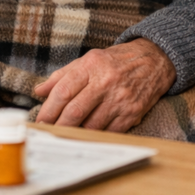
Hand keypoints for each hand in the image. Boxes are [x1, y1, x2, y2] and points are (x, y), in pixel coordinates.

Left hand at [34, 38, 175, 130]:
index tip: (40, 121)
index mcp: (93, 65)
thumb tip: (39, 91)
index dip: (48, 110)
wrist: (154, 60)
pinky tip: (88, 133)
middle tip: (49, 133)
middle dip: (58, 126)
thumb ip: (63, 75)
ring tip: (66, 134)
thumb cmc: (117, 60)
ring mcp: (120, 98)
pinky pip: (107, 132)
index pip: (63, 91)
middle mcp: (106, 81)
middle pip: (75, 111)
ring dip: (75, 133)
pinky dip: (95, 135)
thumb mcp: (90, 59)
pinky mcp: (132, 112)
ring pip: (90, 126)